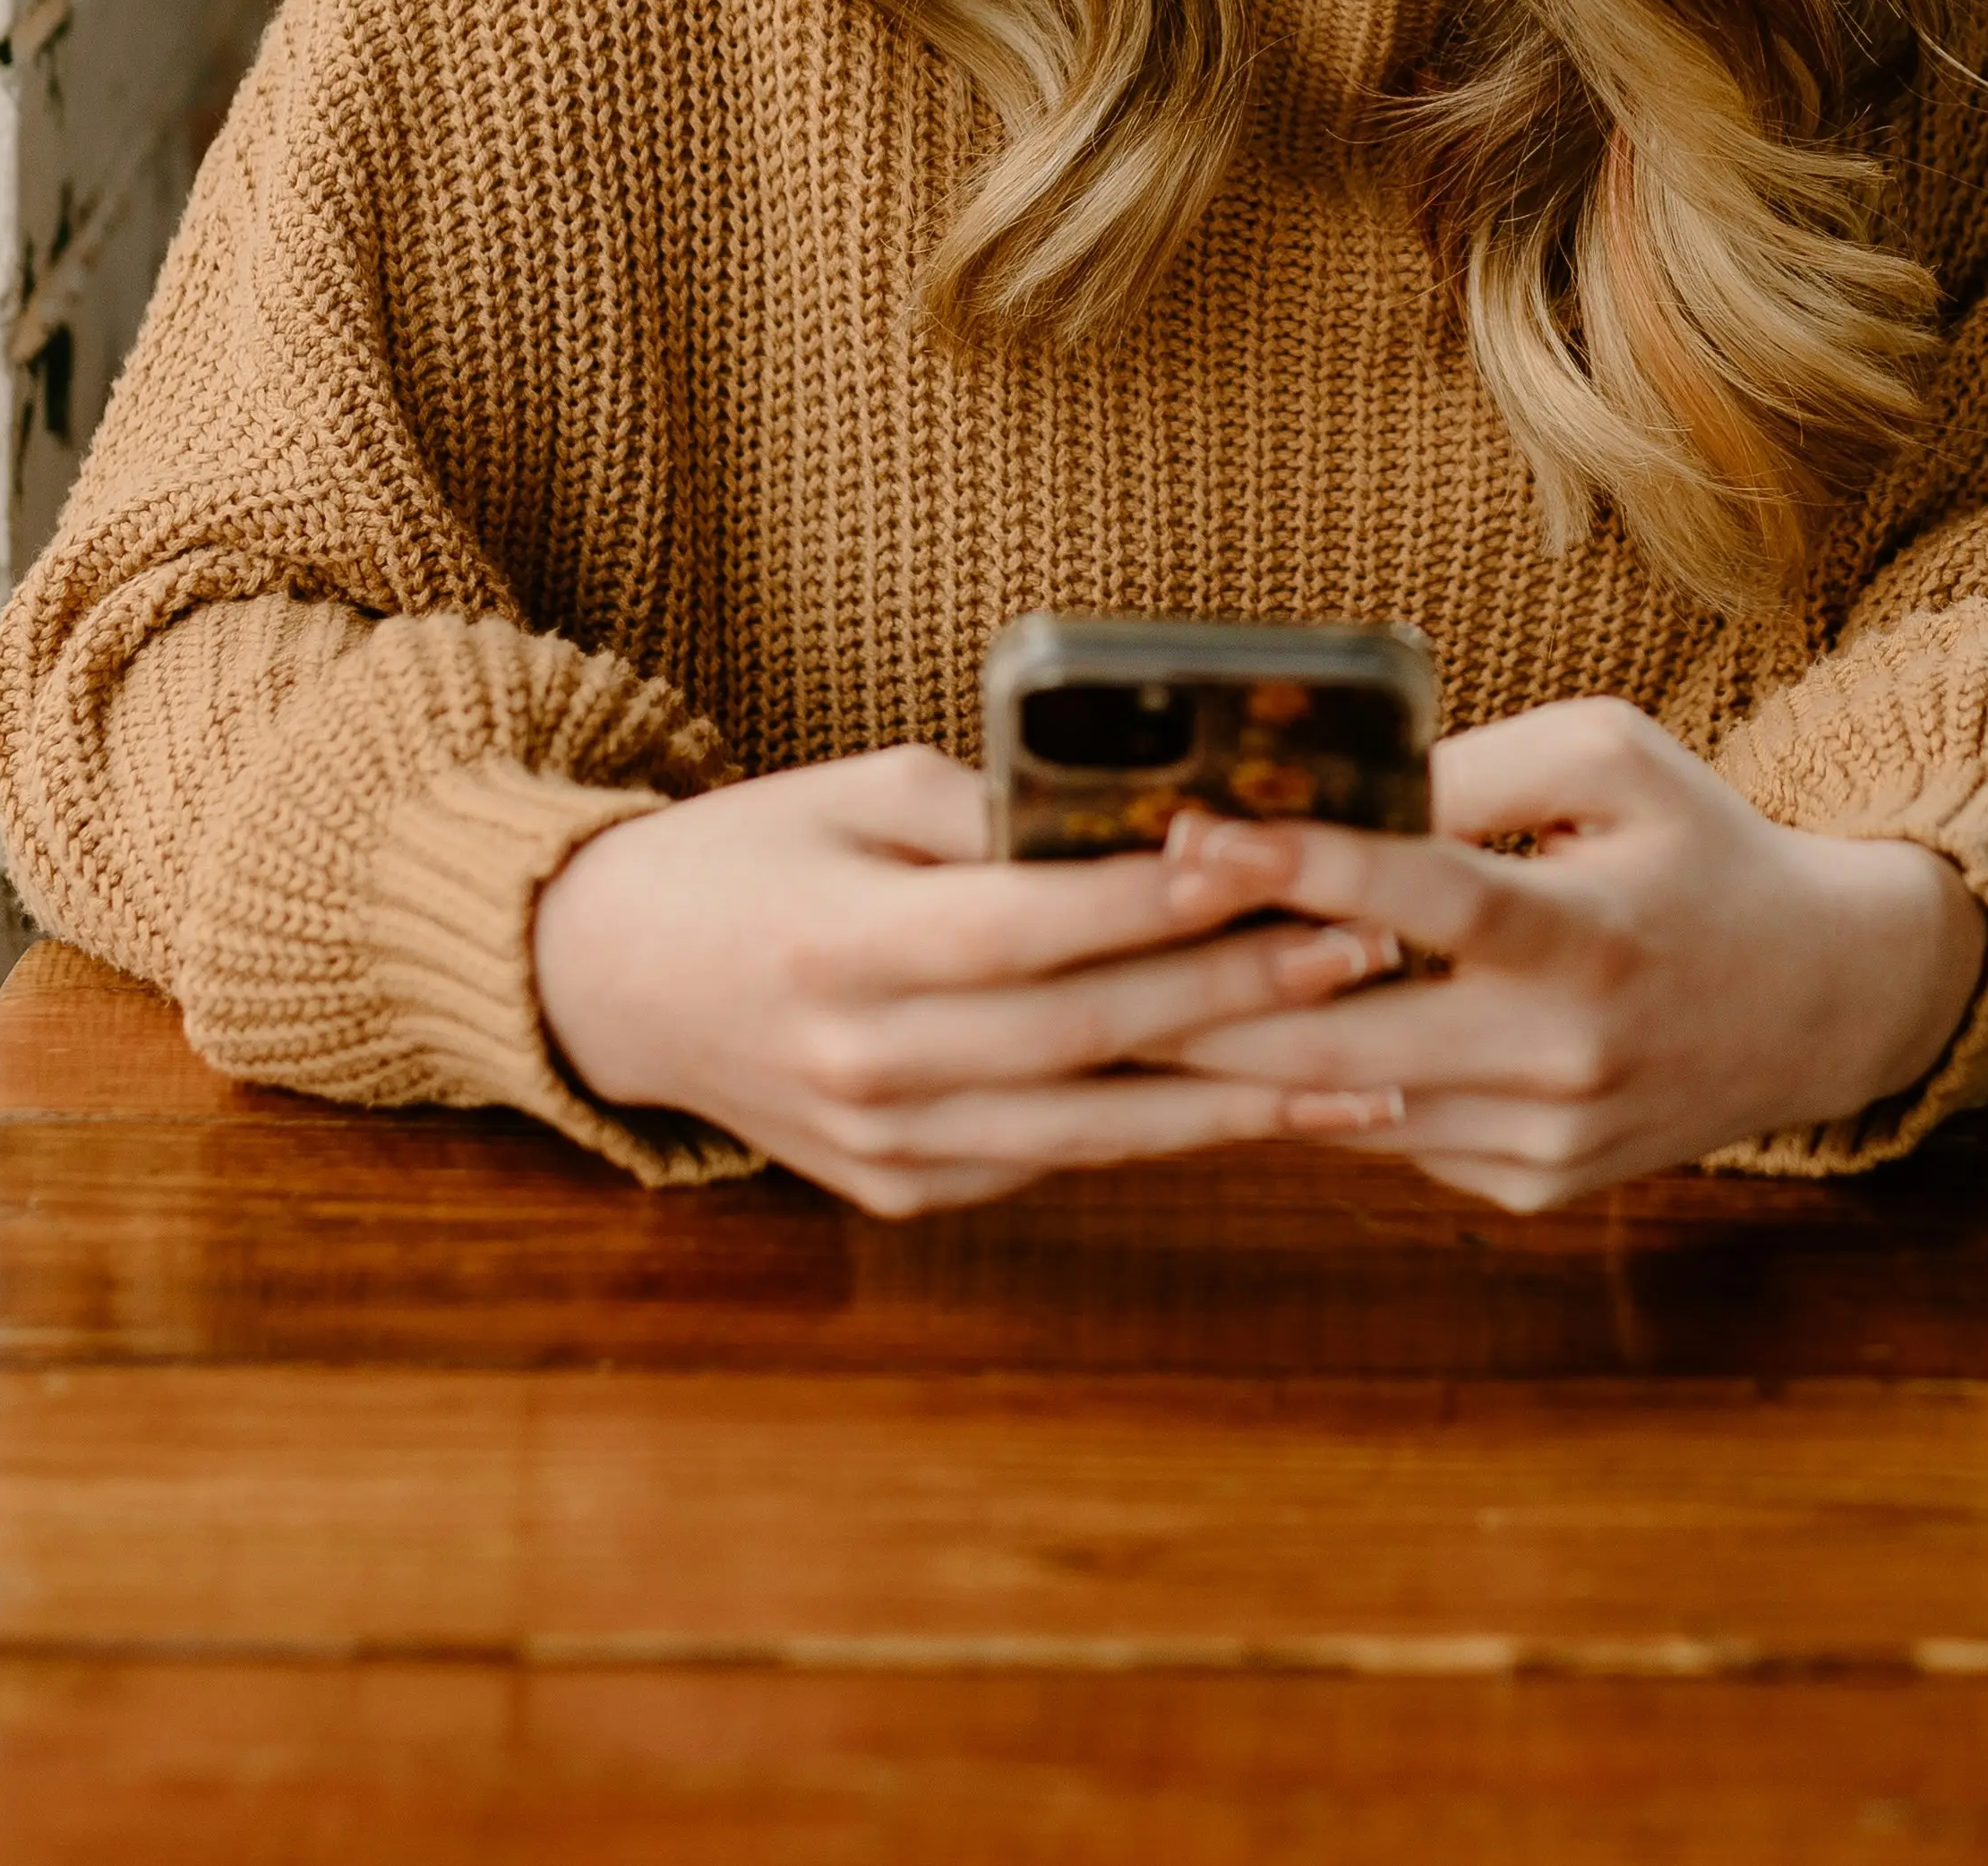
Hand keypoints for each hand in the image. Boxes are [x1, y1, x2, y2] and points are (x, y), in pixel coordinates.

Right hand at [529, 742, 1406, 1216]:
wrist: (614, 985)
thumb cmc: (752, 857)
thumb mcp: (850, 793)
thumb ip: (988, 811)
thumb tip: (1145, 813)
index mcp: (845, 948)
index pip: (1032, 925)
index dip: (1156, 899)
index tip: (1273, 861)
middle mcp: (868, 1064)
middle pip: (1088, 1034)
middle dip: (1242, 996)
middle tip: (1371, 955)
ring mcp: (889, 1148)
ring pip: (1097, 1128)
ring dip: (1243, 1099)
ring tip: (1373, 1065)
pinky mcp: (905, 1194)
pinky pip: (1057, 1158)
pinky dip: (1163, 1133)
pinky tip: (1262, 1106)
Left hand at [1149, 697, 1987, 1208]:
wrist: (1818, 1002)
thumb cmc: (1696, 848)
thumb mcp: (1610, 760)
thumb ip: (1472, 768)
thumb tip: (1324, 790)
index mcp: (1591, 936)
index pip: (1431, 900)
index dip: (1305, 867)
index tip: (1190, 834)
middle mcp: (1566, 1058)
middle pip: (1345, 1044)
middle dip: (1200, 1001)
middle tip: (1083, 954)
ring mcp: (1546, 1143)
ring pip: (1347, 1109)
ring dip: (1229, 1060)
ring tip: (1113, 1000)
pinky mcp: (1531, 1188)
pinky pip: (1391, 1138)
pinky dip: (1314, 1093)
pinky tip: (1232, 1045)